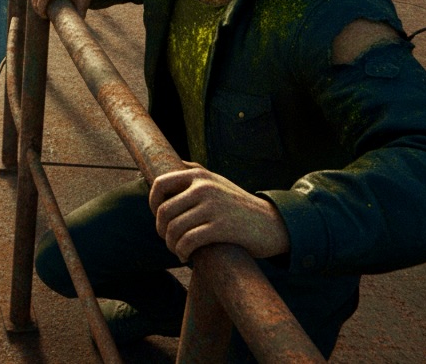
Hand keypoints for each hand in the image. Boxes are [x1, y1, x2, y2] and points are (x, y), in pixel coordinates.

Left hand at [148, 163, 290, 262]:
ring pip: (174, 229)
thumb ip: (194, 173)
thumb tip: (168, 168)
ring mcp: (213, 207)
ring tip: (178, 250)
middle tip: (169, 240)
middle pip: (163, 211)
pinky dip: (182, 252)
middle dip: (161, 230)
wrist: (272, 223)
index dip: (152, 204)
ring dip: (171, 245)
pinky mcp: (221, 227)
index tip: (159, 218)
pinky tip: (186, 256)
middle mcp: (204, 187)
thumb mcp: (217, 181)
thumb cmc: (238, 206)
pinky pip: (188, 242)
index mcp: (199, 174)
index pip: (160, 184)